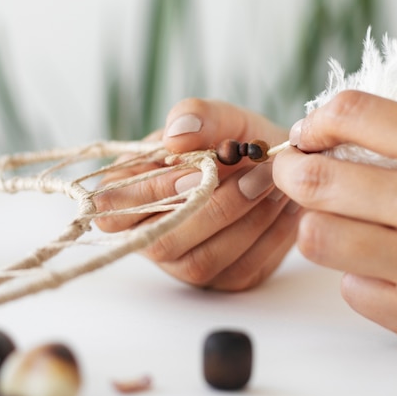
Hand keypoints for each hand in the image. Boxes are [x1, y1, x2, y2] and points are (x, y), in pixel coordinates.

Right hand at [96, 98, 299, 290]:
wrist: (279, 166)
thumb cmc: (237, 140)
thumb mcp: (220, 118)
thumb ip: (197, 116)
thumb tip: (177, 135)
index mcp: (130, 192)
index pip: (114, 208)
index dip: (154, 193)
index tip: (198, 171)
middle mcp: (150, 234)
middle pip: (162, 241)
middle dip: (211, 208)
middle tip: (255, 174)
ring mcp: (185, 263)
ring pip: (201, 260)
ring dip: (243, 221)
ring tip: (272, 185)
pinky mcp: (223, 279)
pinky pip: (239, 271)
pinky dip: (266, 238)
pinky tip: (281, 207)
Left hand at [273, 90, 396, 335]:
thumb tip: (329, 126)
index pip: (353, 115)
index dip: (317, 121)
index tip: (308, 133)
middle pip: (317, 180)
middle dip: (290, 171)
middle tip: (292, 170)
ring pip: (317, 236)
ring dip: (318, 225)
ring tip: (337, 221)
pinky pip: (352, 288)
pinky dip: (359, 277)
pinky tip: (385, 268)